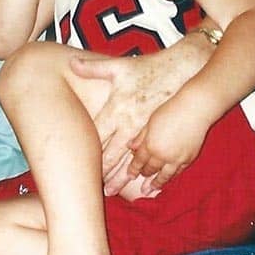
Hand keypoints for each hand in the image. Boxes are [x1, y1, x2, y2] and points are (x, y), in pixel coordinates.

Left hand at [69, 42, 208, 193]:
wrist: (183, 69)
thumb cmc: (149, 68)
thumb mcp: (118, 66)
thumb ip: (93, 67)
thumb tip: (70, 62)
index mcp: (117, 109)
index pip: (98, 138)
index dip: (88, 155)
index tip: (79, 168)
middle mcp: (130, 123)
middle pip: (112, 155)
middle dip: (103, 174)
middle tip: (94, 189)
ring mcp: (148, 131)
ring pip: (131, 161)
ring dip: (122, 178)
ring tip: (113, 192)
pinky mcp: (163, 133)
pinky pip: (153, 158)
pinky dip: (146, 173)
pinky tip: (143, 184)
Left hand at [126, 104, 207, 191]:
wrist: (195, 110)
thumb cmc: (171, 110)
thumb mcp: (151, 122)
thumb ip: (141, 136)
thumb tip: (130, 146)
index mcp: (150, 144)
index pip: (139, 161)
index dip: (133, 169)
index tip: (130, 175)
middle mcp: (162, 155)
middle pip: (150, 169)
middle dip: (144, 174)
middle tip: (139, 179)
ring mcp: (176, 159)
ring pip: (164, 175)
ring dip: (156, 183)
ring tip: (150, 190)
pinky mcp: (188, 159)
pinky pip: (177, 172)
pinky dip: (171, 177)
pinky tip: (168, 180)